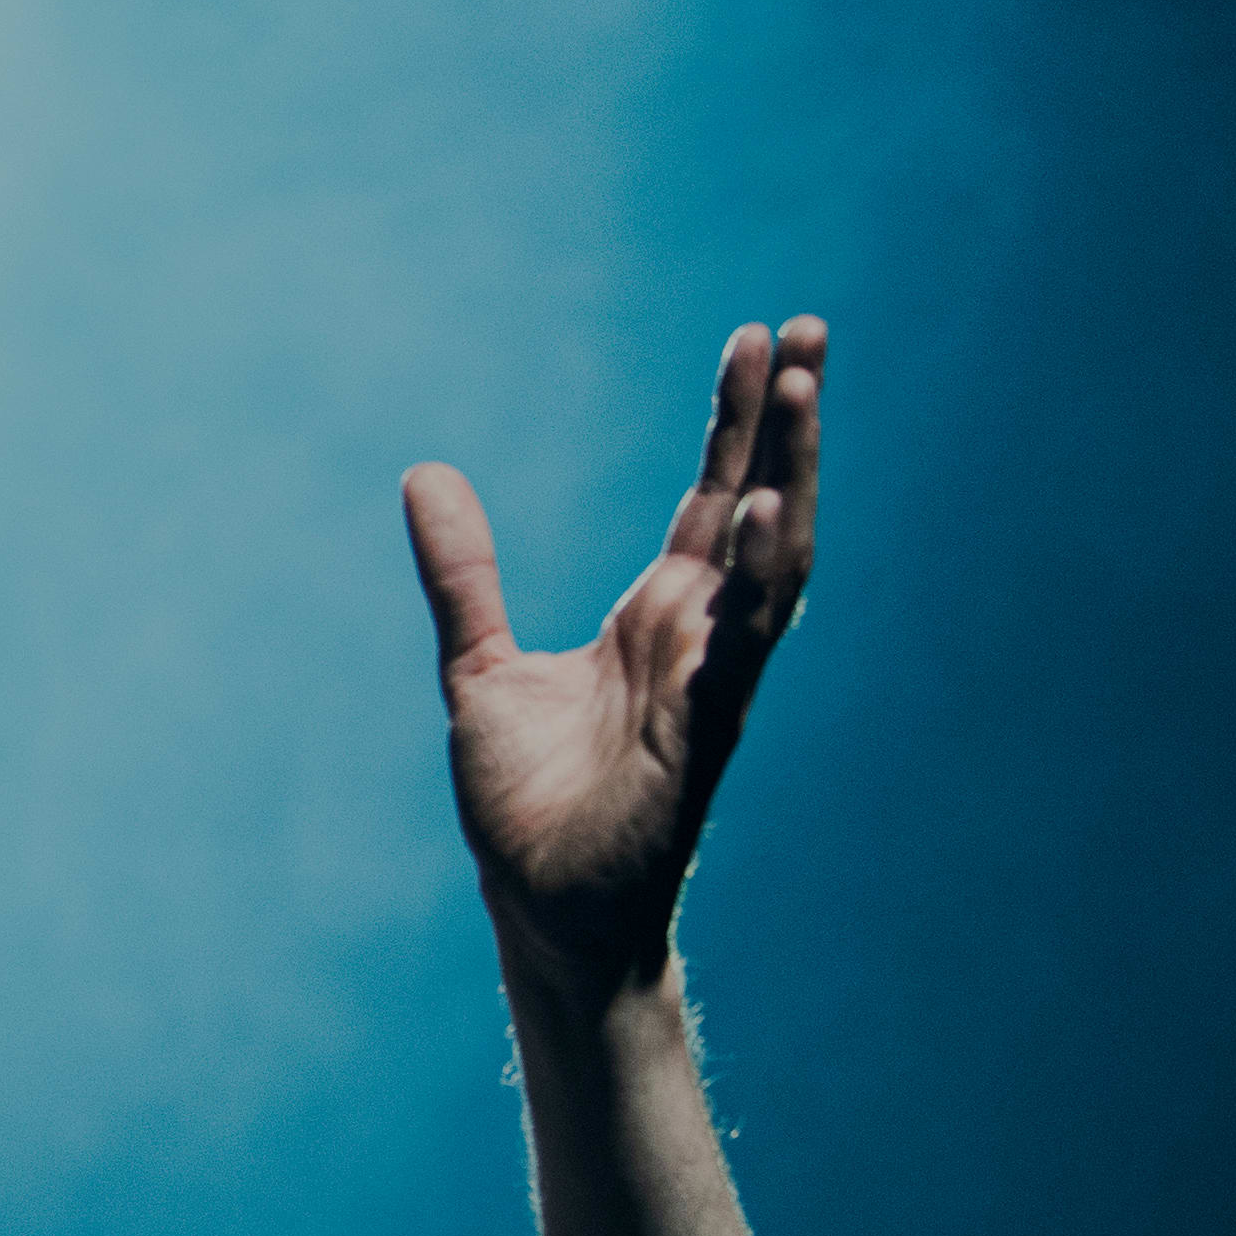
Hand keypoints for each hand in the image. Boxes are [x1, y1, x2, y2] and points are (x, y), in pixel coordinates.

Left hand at [403, 318, 824, 1003]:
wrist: (539, 906)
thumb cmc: (528, 801)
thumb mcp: (477, 666)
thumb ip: (462, 573)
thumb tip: (424, 474)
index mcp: (660, 616)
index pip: (712, 495)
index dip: (737, 421)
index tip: (760, 337)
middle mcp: (701, 637)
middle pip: (760, 506)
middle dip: (786, 423)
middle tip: (811, 329)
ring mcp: (712, 680)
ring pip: (773, 563)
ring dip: (789, 476)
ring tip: (805, 389)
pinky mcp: (702, 732)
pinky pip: (741, 644)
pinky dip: (757, 579)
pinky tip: (769, 513)